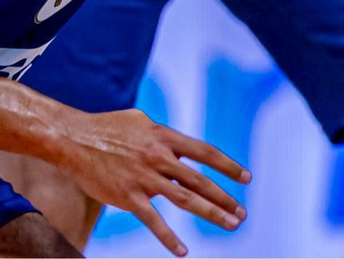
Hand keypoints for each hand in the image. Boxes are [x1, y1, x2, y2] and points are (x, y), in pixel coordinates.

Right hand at [57, 107, 248, 256]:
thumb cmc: (107, 128)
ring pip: (185, 199)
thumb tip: (180, 148)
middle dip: (224, 198)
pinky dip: (168, 237)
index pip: (206, 153)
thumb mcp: (143, 123)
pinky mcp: (127, 197)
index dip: (228, 167)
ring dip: (211, 212)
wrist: (72, 140)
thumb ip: (164, 137)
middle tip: (242, 213)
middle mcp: (160, 157)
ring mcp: (144, 178)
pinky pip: (152, 220)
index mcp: (166, 138)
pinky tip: (183, 251)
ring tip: (231, 224)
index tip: (246, 179)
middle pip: (200, 180)